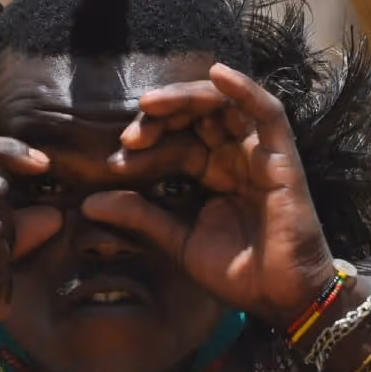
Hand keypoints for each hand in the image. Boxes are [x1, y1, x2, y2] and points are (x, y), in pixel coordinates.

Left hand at [82, 63, 335, 327]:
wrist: (278, 297)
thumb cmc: (234, 272)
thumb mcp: (176, 241)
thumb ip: (139, 217)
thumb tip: (87, 203)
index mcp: (210, 174)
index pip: (174, 144)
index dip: (146, 146)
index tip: (115, 160)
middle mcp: (233, 157)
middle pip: (195, 118)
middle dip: (160, 119)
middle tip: (130, 134)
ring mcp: (257, 154)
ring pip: (223, 107)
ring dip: (187, 99)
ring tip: (152, 104)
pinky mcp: (282, 157)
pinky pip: (267, 113)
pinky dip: (244, 90)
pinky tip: (217, 74)